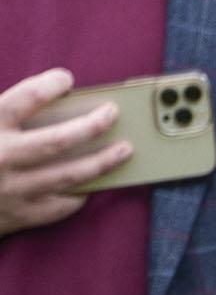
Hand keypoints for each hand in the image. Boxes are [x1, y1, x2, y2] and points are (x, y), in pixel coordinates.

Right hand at [0, 69, 128, 236]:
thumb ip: (9, 115)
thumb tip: (63, 100)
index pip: (23, 99)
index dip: (49, 85)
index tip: (66, 79)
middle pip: (57, 140)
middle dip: (92, 125)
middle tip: (112, 113)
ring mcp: (10, 190)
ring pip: (69, 176)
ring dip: (103, 161)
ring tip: (125, 149)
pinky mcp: (19, 216)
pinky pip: (61, 205)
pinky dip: (82, 192)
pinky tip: (95, 181)